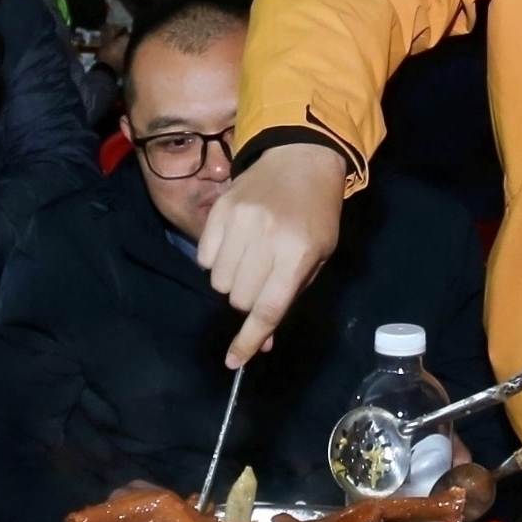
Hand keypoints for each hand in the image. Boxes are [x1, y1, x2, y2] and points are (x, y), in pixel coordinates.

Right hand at [197, 141, 345, 364]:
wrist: (300, 160)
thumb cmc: (315, 215)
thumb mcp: (317, 257)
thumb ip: (289, 298)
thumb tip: (261, 343)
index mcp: (298, 253)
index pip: (268, 308)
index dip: (250, 339)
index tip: (234, 361)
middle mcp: (267, 238)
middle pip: (239, 298)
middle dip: (248, 301)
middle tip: (261, 281)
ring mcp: (240, 221)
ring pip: (218, 281)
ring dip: (231, 282)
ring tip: (248, 260)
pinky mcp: (220, 209)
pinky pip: (204, 257)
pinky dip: (215, 261)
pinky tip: (234, 244)